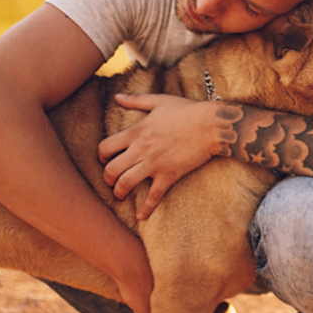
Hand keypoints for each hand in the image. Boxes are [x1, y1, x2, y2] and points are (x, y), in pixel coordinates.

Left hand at [99, 94, 226, 218]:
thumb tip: (117, 96)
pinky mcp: (169, 176)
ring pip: (126, 184)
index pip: (105, 148)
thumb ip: (135, 100)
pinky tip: (141, 216)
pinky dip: (145, 209)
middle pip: (111, 170)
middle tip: (110, 181)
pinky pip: (153, 196)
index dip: (101, 156)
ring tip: (120, 195)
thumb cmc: (187, 110)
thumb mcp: (159, 101)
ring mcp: (154, 164)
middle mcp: (140, 150)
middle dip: (107, 178)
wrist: (211, 125)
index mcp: (136, 132)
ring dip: (119, 192)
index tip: (105, 160)